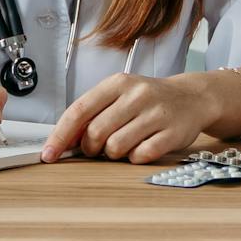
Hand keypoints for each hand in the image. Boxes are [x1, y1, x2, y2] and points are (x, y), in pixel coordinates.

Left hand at [41, 73, 215, 163]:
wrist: (192, 97)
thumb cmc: (148, 99)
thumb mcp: (120, 95)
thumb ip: (93, 113)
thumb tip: (63, 141)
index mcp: (117, 83)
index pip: (79, 110)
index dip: (60, 136)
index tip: (49, 154)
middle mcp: (137, 95)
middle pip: (95, 133)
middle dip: (91, 147)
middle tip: (99, 147)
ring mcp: (156, 114)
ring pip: (116, 147)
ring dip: (113, 154)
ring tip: (124, 144)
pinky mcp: (172, 133)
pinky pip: (140, 156)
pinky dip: (135, 158)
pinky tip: (142, 147)